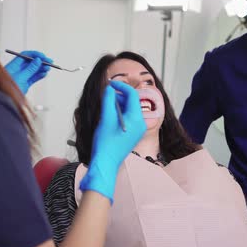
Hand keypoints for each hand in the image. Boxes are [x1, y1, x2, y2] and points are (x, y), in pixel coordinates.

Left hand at [5, 50, 51, 94]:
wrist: (6, 101)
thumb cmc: (8, 89)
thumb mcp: (20, 77)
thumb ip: (30, 69)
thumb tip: (38, 60)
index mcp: (13, 65)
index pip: (25, 56)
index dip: (34, 55)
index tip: (43, 56)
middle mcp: (17, 70)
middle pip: (30, 62)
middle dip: (40, 61)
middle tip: (49, 61)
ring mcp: (21, 77)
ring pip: (33, 70)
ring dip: (41, 68)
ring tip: (48, 68)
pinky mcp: (25, 84)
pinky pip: (33, 78)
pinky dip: (39, 76)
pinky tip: (44, 74)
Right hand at [80, 80, 145, 201]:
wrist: (106, 163)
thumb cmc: (105, 143)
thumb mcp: (106, 118)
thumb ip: (108, 100)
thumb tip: (110, 89)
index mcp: (136, 118)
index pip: (132, 94)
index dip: (121, 86)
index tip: (110, 84)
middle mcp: (140, 123)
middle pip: (132, 102)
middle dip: (119, 96)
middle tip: (106, 96)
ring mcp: (138, 129)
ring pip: (129, 110)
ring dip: (118, 105)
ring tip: (106, 108)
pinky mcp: (134, 134)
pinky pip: (129, 118)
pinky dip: (120, 113)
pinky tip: (110, 117)